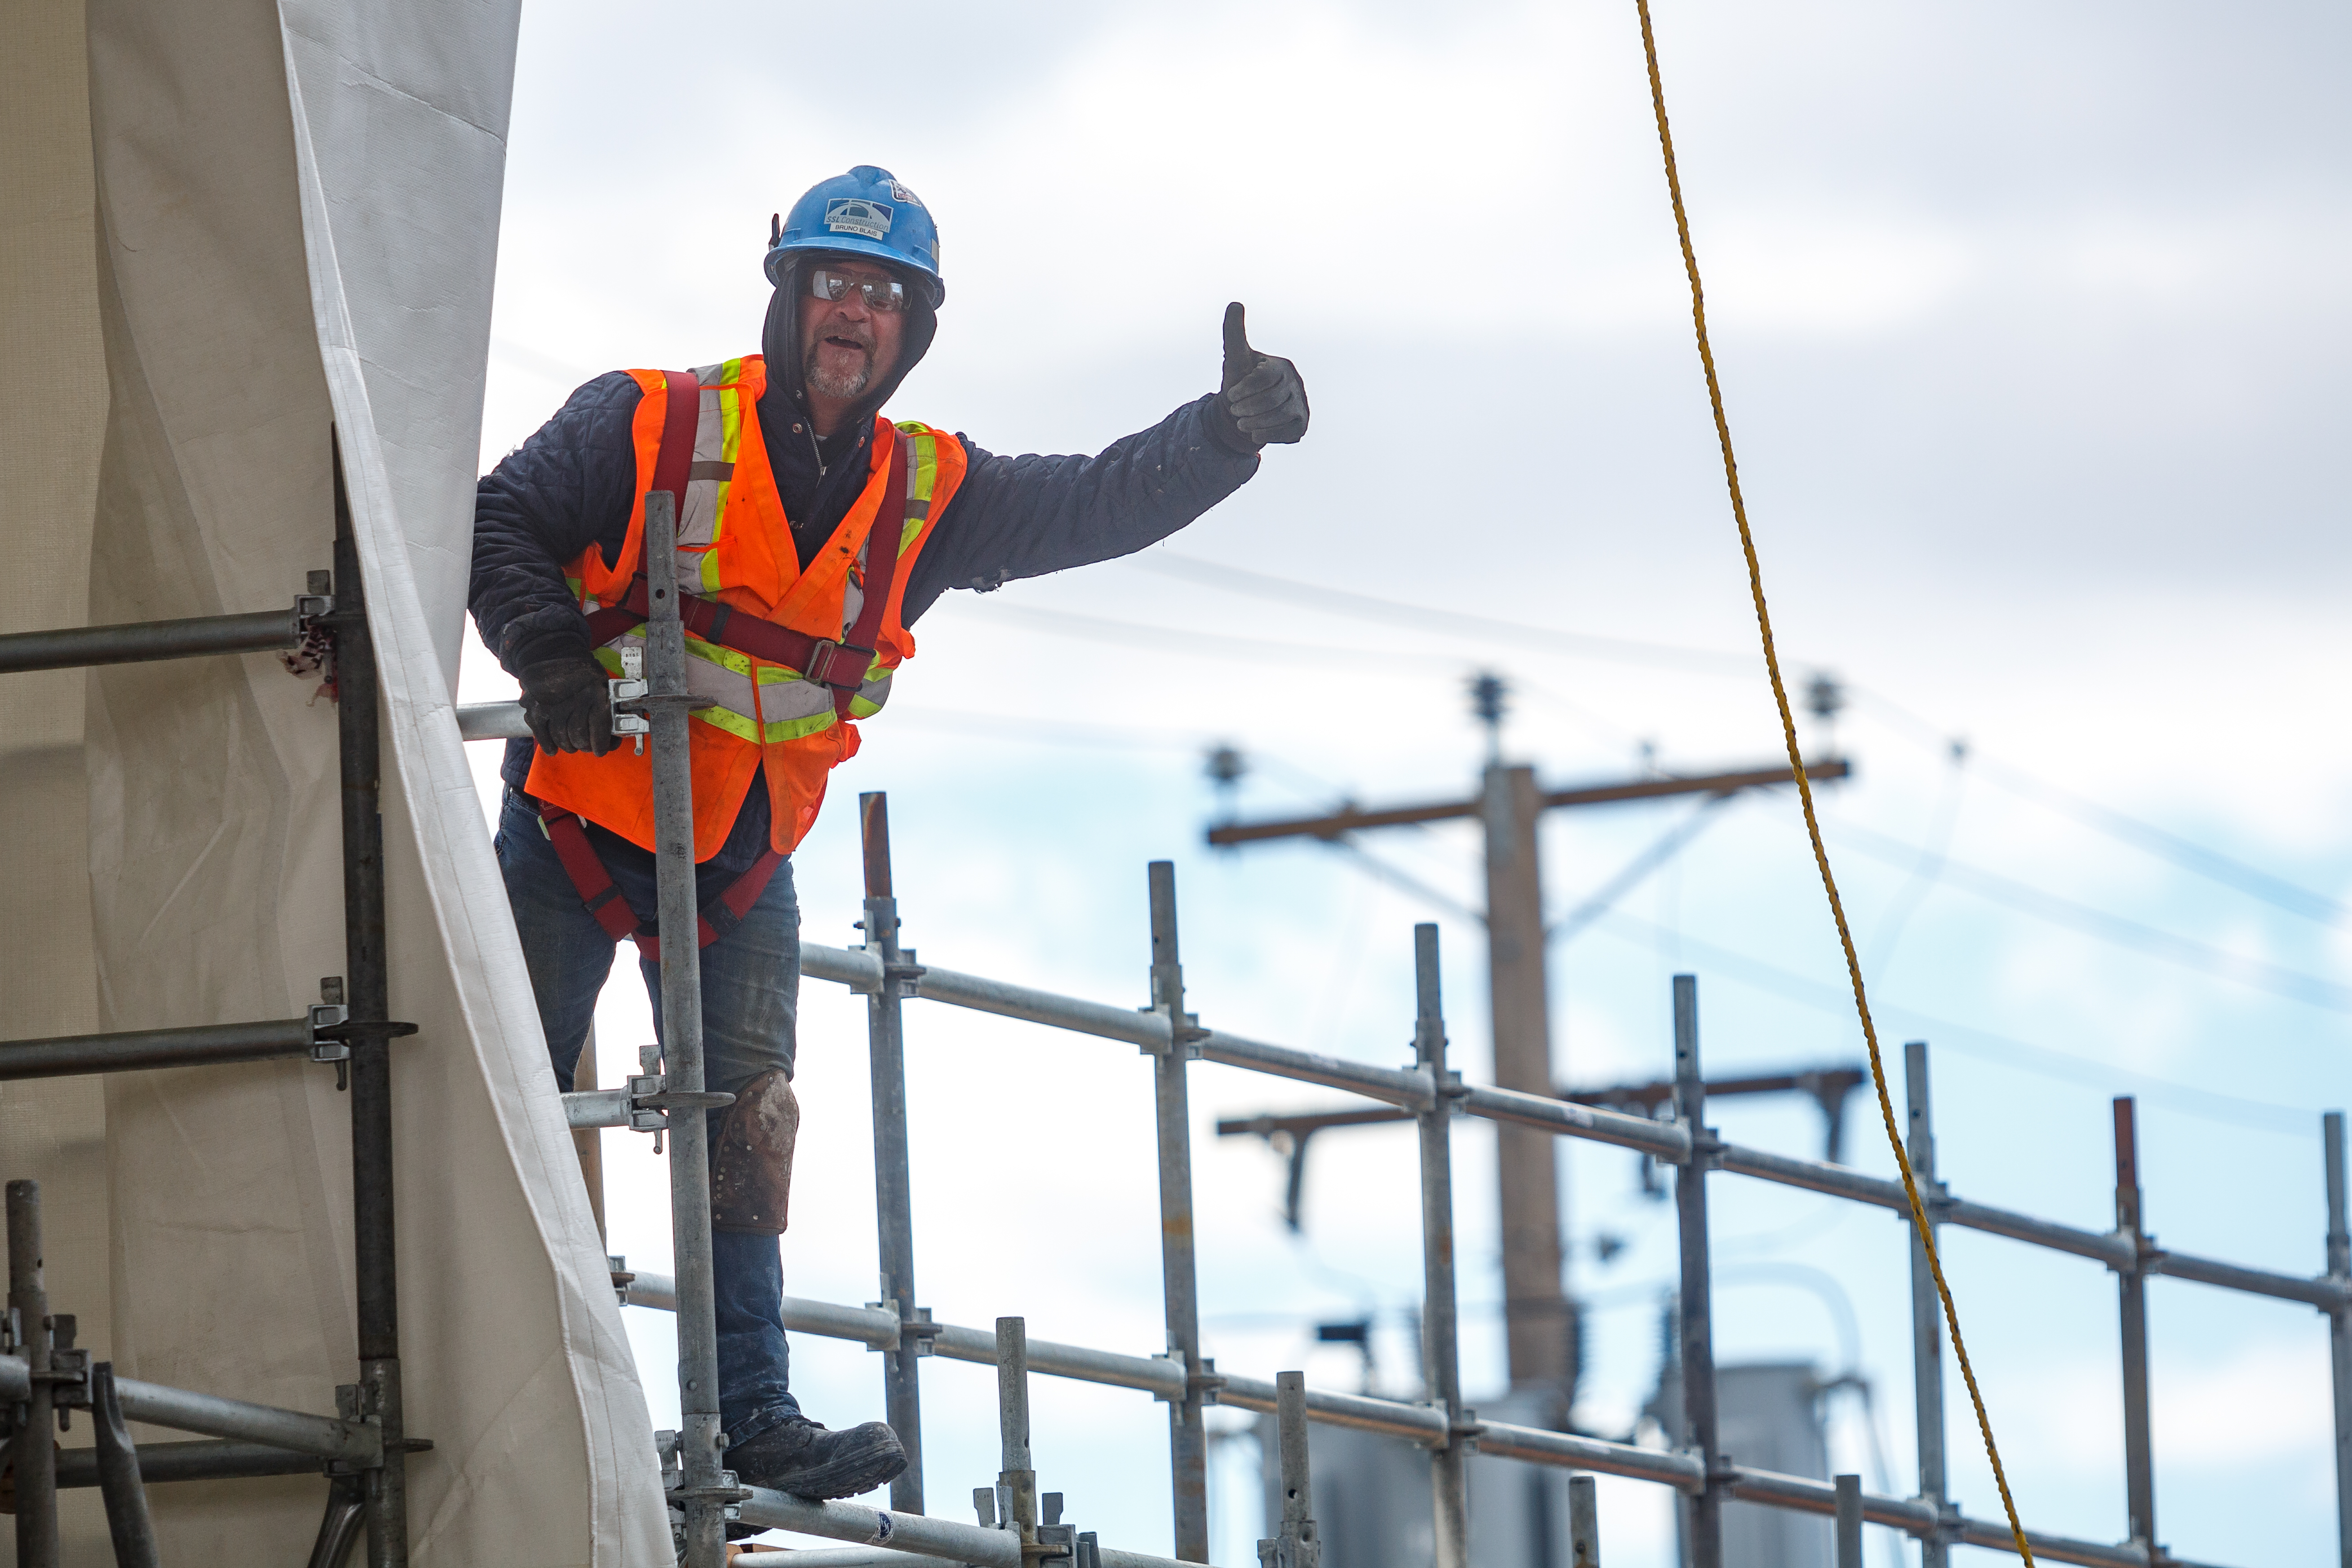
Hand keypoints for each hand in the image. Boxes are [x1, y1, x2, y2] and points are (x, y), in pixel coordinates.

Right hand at [518, 657, 615, 754]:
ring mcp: (554, 706)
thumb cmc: (581, 669)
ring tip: (572, 745)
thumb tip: (613, 733)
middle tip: (587, 746)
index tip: (602, 750)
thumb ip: (607, 705)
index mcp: (596, 695)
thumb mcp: (602, 682)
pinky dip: (547, 744)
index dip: (602, 746)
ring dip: (568, 746)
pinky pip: (542, 733)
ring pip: (562, 738)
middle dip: (585, 746)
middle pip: (580, 738)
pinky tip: (553, 749)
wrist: (553, 651)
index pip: (600, 732)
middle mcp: (575, 702)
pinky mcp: (536, 708)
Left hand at [1213, 302, 1308, 447]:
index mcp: (1280, 366)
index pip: (1265, 377)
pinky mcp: (1302, 424)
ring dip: (1257, 423)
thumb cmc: (1240, 381)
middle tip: (1234, 411)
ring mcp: (1301, 404)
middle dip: (1249, 407)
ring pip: (1280, 416)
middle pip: (1272, 399)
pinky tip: (1254, 434)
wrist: (1244, 412)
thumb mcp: (1235, 358)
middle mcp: (1295, 383)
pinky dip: (1269, 434)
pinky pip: (1288, 432)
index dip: (1245, 388)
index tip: (1230, 395)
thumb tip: (1234, 304)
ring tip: (1241, 424)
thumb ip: (1233, 332)